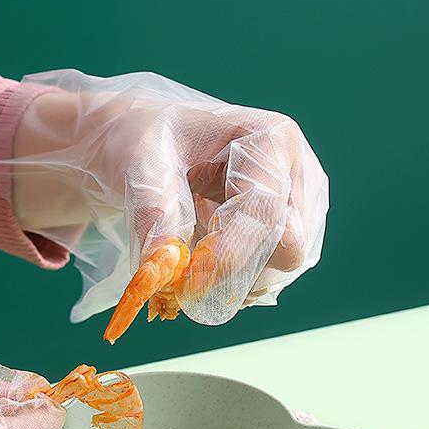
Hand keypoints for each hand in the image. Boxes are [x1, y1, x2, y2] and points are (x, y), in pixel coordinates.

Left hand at [0, 70, 328, 324]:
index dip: (225, 262)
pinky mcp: (282, 236)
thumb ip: (154, 213)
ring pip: (281, 276)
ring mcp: (296, 208)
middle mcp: (297, 173)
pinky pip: (269, 283)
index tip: (178, 284)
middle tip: (179, 277)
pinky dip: (231, 287)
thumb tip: (166, 271)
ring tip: (185, 263)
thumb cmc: (133, 141)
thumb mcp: (135, 164)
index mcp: (270, 142)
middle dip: (229, 275)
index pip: (269, 220)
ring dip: (228, 286)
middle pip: (287, 254)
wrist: (131, 146)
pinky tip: (201, 265)